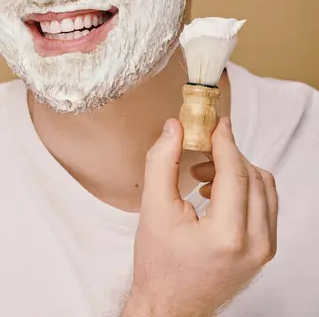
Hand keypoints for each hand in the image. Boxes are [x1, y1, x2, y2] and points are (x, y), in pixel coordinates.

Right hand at [123, 116, 277, 316]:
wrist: (169, 306)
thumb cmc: (159, 264)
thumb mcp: (153, 209)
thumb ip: (162, 162)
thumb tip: (175, 127)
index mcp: (227, 235)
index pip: (235, 171)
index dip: (225, 141)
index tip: (216, 122)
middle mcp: (255, 243)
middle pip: (252, 176)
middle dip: (227, 154)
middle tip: (200, 147)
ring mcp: (264, 249)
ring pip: (264, 188)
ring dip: (237, 170)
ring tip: (204, 174)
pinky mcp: (264, 251)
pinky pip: (265, 204)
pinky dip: (245, 188)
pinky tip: (216, 191)